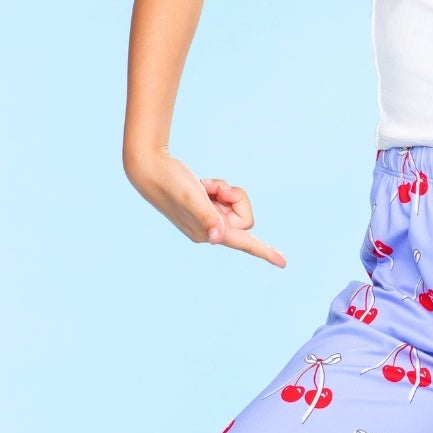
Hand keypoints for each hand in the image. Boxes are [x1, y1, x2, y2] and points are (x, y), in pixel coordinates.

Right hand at [127, 152, 286, 266]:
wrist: (148, 169)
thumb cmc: (170, 182)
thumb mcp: (191, 197)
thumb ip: (206, 217)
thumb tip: (216, 239)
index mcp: (209, 233)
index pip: (244, 243)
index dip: (265, 251)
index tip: (284, 263)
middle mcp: (211, 231)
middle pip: (244, 217)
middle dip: (234, 197)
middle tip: (212, 188)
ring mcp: (209, 220)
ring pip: (235, 206)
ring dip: (223, 190)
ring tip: (204, 186)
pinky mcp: (207, 209)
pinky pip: (226, 199)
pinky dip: (217, 188)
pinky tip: (201, 184)